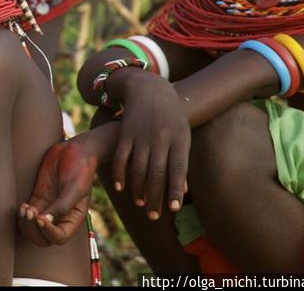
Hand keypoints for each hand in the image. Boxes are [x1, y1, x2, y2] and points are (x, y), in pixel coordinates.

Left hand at [18, 137, 96, 245]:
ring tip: (25, 208)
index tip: (40, 217)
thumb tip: (45, 220)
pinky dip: (22, 215)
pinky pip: (27, 215)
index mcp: (73, 219)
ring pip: (32, 228)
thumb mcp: (75, 187)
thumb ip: (62, 205)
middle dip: (33, 229)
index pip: (59, 237)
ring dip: (25, 223)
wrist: (75, 150)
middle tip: (30, 212)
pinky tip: (22, 205)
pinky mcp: (38, 199)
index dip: (48, 232)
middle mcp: (60, 218)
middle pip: (42, 238)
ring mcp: (47, 209)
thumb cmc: (80, 169)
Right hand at [112, 71, 189, 219]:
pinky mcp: (125, 133)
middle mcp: (160, 137)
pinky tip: (120, 188)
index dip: (174, 190)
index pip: (178, 170)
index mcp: (179, 138)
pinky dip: (120, 174)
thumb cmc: (171, 116)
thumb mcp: (183, 133)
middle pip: (157, 173)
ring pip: (138, 169)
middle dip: (155, 197)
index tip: (173, 208)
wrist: (149, 87)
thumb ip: (181, 160)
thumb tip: (182, 192)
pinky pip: (121, 157)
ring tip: (141, 205)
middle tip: (154, 216)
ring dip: (138, 190)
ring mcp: (141, 135)